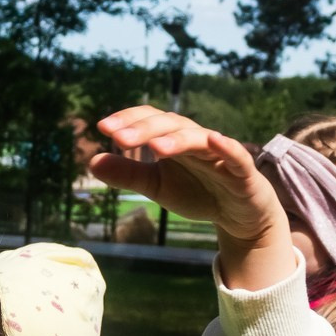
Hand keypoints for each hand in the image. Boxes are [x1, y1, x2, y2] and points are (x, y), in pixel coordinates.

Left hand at [89, 107, 292, 291]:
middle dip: (145, 130)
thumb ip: (128, 174)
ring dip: (178, 139)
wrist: (239, 216)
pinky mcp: (243, 172)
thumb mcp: (157, 187)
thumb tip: (91, 161)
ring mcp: (221, 154)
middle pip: (171, 124)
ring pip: (199, 138)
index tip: (103, 128)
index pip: (150, 120)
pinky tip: (214, 139)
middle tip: (119, 138)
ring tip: (155, 146)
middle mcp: (197, 140)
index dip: (129, 120)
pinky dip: (226, 146)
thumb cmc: (199, 193)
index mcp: (175, 140)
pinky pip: (236, 156)